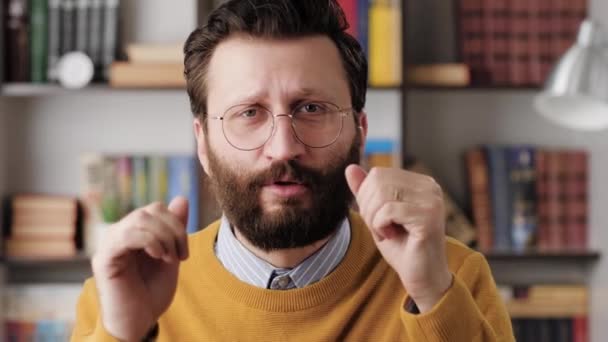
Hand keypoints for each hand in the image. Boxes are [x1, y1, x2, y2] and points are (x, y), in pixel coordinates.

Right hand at [91, 196, 189, 340]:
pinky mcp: (103, 259)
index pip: (156, 209)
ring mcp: (109, 244)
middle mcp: (118, 234)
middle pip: (150, 211)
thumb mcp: (171, 256)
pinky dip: (149, 242)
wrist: (138, 323)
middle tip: (180, 256)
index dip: (177, 224)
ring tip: (168, 258)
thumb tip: (182, 198)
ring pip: (140, 219)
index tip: (184, 253)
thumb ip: (174, 230)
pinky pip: (127, 235)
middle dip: (174, 231)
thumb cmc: (151, 293)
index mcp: (133, 233)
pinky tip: (157, 257)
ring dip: (163, 238)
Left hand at [345, 165, 451, 312]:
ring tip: (387, 233)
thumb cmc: (402, 248)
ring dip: (374, 218)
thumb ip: (366, 192)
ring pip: (381, 194)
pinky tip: (392, 236)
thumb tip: (350, 168)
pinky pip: (388, 210)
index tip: (377, 220)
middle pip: (378, 181)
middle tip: (380, 229)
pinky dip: (380, 226)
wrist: (422, 278)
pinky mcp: (429, 216)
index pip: (378, 174)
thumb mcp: (377, 216)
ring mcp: (432, 200)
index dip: (366, 197)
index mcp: (420, 182)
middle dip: (368, 208)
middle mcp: (430, 186)